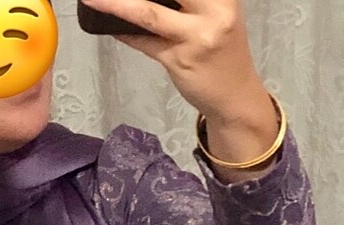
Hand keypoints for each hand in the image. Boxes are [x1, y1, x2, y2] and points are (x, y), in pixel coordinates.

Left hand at [79, 0, 269, 125]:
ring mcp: (196, 38)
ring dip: (115, 4)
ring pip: (148, 13)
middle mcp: (214, 10)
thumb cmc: (221, 48)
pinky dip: (124, 32)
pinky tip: (108, 25)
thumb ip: (188, 1)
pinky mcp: (179, 61)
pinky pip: (144, 43)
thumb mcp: (216, 12)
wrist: (235, 96)